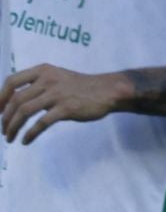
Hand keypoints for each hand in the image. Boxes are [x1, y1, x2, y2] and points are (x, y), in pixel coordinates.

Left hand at [0, 64, 125, 143]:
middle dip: (5, 118)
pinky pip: (41, 123)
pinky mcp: (66, 108)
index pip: (12, 81)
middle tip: (3, 129)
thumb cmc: (81, 86)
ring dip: (13, 127)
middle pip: (16, 100)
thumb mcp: (57, 77)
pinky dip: (30, 134)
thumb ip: (37, 84)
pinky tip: (26, 141)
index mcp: (43, 71)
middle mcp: (47, 80)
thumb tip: (14, 101)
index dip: (0, 97)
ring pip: (24, 112)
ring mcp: (57, 94)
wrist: (108, 91)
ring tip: (9, 137)